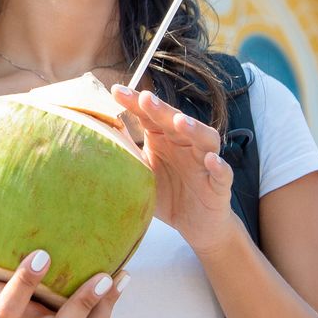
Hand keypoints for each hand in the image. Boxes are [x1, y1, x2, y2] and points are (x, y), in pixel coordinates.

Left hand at [111, 85, 239, 255]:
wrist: (196, 226)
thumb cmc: (168, 194)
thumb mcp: (142, 173)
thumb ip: (126, 154)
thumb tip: (93, 137)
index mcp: (165, 139)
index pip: (150, 116)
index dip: (136, 103)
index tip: (116, 91)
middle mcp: (186, 145)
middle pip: (176, 121)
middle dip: (161, 109)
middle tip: (145, 98)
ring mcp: (205, 163)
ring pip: (205, 139)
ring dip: (194, 129)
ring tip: (180, 122)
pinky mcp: (219, 186)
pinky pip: (223, 174)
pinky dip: (220, 165)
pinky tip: (212, 160)